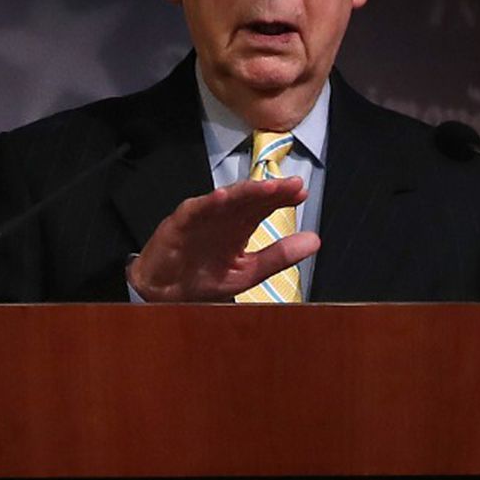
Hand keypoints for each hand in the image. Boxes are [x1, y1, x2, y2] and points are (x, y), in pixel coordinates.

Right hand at [128, 177, 319, 301]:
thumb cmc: (203, 279)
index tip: (302, 192)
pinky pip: (194, 211)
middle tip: (292, 185)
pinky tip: (220, 198)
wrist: (165, 294)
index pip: (264, 206)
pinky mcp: (178, 225)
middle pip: (249, 197)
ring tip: (265, 187)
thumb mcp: (248, 272)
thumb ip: (280, 256)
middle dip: (271, 190)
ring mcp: (201, 218)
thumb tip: (314, 240)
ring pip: (225, 199)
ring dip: (244, 192)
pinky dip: (206, 204)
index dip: (282, 197)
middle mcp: (223, 217)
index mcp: (240, 226)